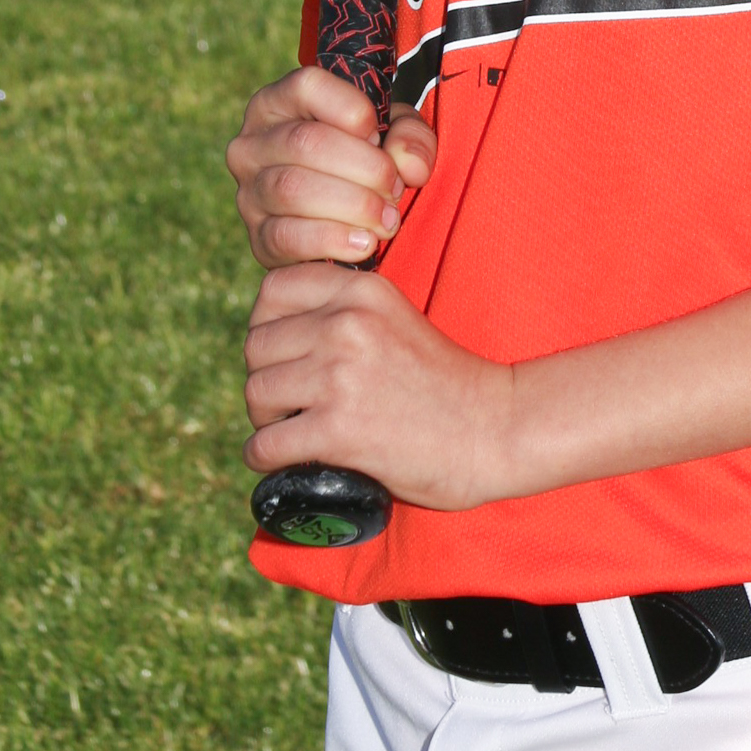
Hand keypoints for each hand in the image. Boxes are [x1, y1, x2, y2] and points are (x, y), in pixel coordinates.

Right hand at [225, 64, 435, 270]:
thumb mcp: (392, 136)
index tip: (379, 135)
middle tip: (395, 189)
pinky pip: (287, 237)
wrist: (344, 225)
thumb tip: (409, 165)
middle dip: (364, 167)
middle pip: (306, 142)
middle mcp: (252, 144)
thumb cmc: (364, 165)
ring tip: (387, 219)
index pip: (307, 85)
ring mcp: (250, 192)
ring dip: (354, 206)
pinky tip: (365, 243)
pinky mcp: (258, 238)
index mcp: (278, 104)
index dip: (353, 109)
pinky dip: (333, 241)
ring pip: (294, 189)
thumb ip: (411, 137)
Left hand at [243, 262, 515, 512]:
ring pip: (256, 392)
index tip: (283, 354)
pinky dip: (265, 458)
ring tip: (293, 430)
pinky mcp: (338, 429)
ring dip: (266, 419)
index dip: (268, 325)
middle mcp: (347, 323)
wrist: (494, 429)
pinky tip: (283, 461)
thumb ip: (343, 311)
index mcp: (361, 289)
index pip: (272, 290)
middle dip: (266, 376)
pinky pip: (265, 444)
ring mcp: (340, 375)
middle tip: (289, 402)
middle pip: (257, 345)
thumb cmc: (443, 381)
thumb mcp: (394, 318)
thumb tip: (272, 330)